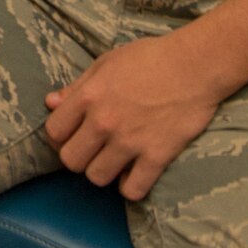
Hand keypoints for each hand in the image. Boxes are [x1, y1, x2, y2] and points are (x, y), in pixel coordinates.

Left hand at [42, 32, 234, 200]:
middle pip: (71, 161)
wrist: (196, 65)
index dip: (61, 135)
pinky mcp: (156, 156)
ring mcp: (130, 142)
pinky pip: (132, 190)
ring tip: (115, 160)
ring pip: (97, 177)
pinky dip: (131, 186)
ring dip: (103, 171)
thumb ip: (77, 86)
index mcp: (89, 96)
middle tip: (94, 149)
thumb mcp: (106, 62)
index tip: (74, 134)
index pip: (54, 132)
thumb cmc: (150, 57)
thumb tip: (50, 103)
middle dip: (79, 156)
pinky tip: (135, 173)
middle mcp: (104, 122)